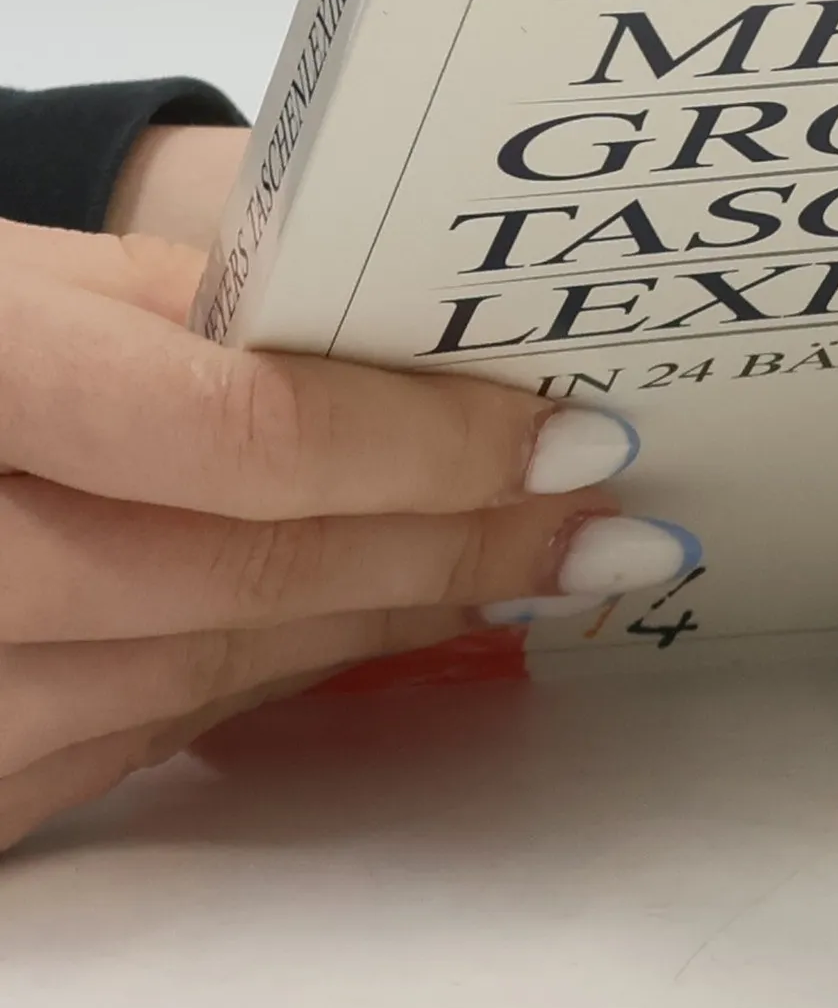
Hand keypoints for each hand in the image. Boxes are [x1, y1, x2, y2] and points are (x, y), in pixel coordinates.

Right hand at [0, 188, 690, 851]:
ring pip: (201, 675)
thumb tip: (461, 366)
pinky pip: (140, 741)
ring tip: (532, 581)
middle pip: (237, 575)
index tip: (576, 437)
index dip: (427, 447)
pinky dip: (281, 681)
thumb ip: (243, 308)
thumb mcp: (64, 266)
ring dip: (388, 626)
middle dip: (449, 550)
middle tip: (601, 528)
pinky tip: (387, 631)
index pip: (235, 432)